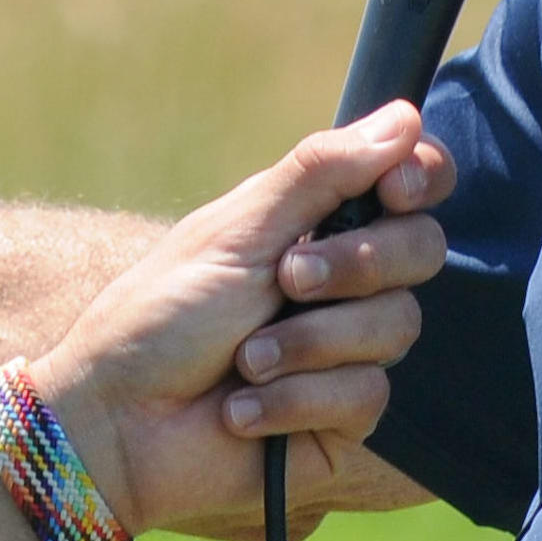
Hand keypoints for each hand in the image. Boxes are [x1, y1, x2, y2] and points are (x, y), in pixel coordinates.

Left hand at [27, 104, 455, 540]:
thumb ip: (321, 173)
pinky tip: (241, 411)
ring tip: (243, 360)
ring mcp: (349, 350)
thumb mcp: (238, 232)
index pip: (409, 181)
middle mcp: (344, 281)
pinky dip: (294, 399)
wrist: (118, 424)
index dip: (423, 175)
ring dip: (309, 342)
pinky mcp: (344, 419)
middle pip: (421, 249)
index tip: (398, 188)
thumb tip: (404, 116)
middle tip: (287, 279)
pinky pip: (366, 397)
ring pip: (396, 326)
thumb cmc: (161, 318)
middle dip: (356, 266)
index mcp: (317, 222)